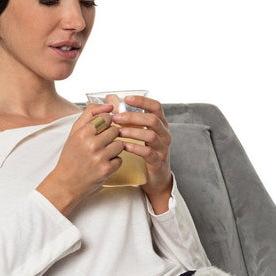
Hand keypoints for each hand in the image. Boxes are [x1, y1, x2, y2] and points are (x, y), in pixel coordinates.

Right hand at [36, 104, 123, 214]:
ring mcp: (100, 157)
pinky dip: (114, 162)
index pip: (107, 117)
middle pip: (115, 130)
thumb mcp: (75, 132)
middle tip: (101, 144)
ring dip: (114, 149)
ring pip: (120, 144)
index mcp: (83, 132)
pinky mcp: (106, 170)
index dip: (106, 123)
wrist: (65, 183)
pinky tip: (103, 164)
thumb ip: (90, 114)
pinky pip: (120, 159)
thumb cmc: (70, 156)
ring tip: (103, 154)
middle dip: (111, 136)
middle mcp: (91, 144)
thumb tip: (109, 104)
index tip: (101, 130)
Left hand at [113, 94, 173, 212]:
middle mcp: (164, 133)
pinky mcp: (158, 161)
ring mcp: (163, 148)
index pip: (156, 106)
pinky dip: (135, 148)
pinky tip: (124, 146)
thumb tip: (111, 98)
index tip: (127, 99)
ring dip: (133, 132)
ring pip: (151, 136)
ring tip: (118, 132)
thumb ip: (127, 116)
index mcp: (160, 124)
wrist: (155, 177)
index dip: (142, 101)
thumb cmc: (144, 151)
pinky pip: (148, 153)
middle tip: (116, 118)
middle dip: (133, 117)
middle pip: (152, 120)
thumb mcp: (138, 132)